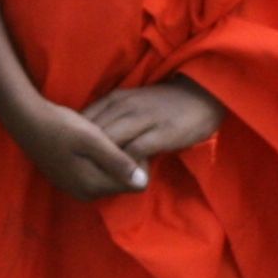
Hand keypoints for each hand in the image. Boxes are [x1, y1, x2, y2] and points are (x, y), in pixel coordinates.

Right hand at [9, 93, 154, 199]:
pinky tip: (89, 141)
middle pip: (121, 181)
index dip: (138, 160)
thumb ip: (117, 162)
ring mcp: (76, 188)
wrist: (26, 120)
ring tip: (101, 137)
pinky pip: (95, 173)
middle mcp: (86, 193)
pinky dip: (98, 159)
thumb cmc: (60, 126)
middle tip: (114, 136)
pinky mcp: (69, 179)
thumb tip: (144, 183)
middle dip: (125, 161)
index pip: (135, 183)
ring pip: (109, 176)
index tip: (127, 139)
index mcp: (93, 186)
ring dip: (111, 159)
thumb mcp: (93, 140)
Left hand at [84, 78, 224, 166]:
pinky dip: (127, 166)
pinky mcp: (161, 132)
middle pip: (92, 135)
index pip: (83, 121)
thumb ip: (113, 119)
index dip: (76, 143)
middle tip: (85, 177)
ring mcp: (142, 118)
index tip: (76, 161)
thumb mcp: (132, 104)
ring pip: (109, 144)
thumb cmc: (165, 104)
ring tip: (102, 182)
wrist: (202, 95)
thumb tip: (91, 142)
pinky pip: (135, 152)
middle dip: (85, 157)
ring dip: (104, 164)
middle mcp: (124, 106)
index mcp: (115, 99)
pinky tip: (128, 177)